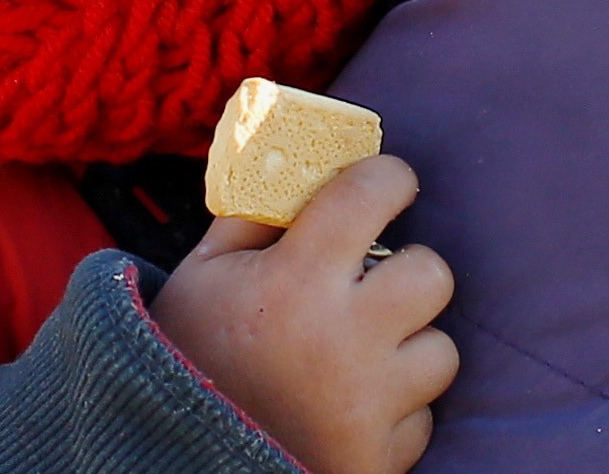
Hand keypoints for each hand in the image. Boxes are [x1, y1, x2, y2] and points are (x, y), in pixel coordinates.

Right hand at [151, 155, 457, 473]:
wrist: (169, 463)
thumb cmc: (185, 359)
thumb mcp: (201, 276)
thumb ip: (252, 218)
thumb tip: (292, 163)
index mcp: (296, 280)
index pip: (373, 193)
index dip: (389, 178)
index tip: (386, 184)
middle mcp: (344, 338)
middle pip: (431, 273)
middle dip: (408, 271)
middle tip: (375, 282)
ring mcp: (368, 404)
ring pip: (439, 352)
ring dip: (407, 349)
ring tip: (360, 354)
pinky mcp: (378, 457)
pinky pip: (419, 420)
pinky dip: (393, 412)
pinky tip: (348, 406)